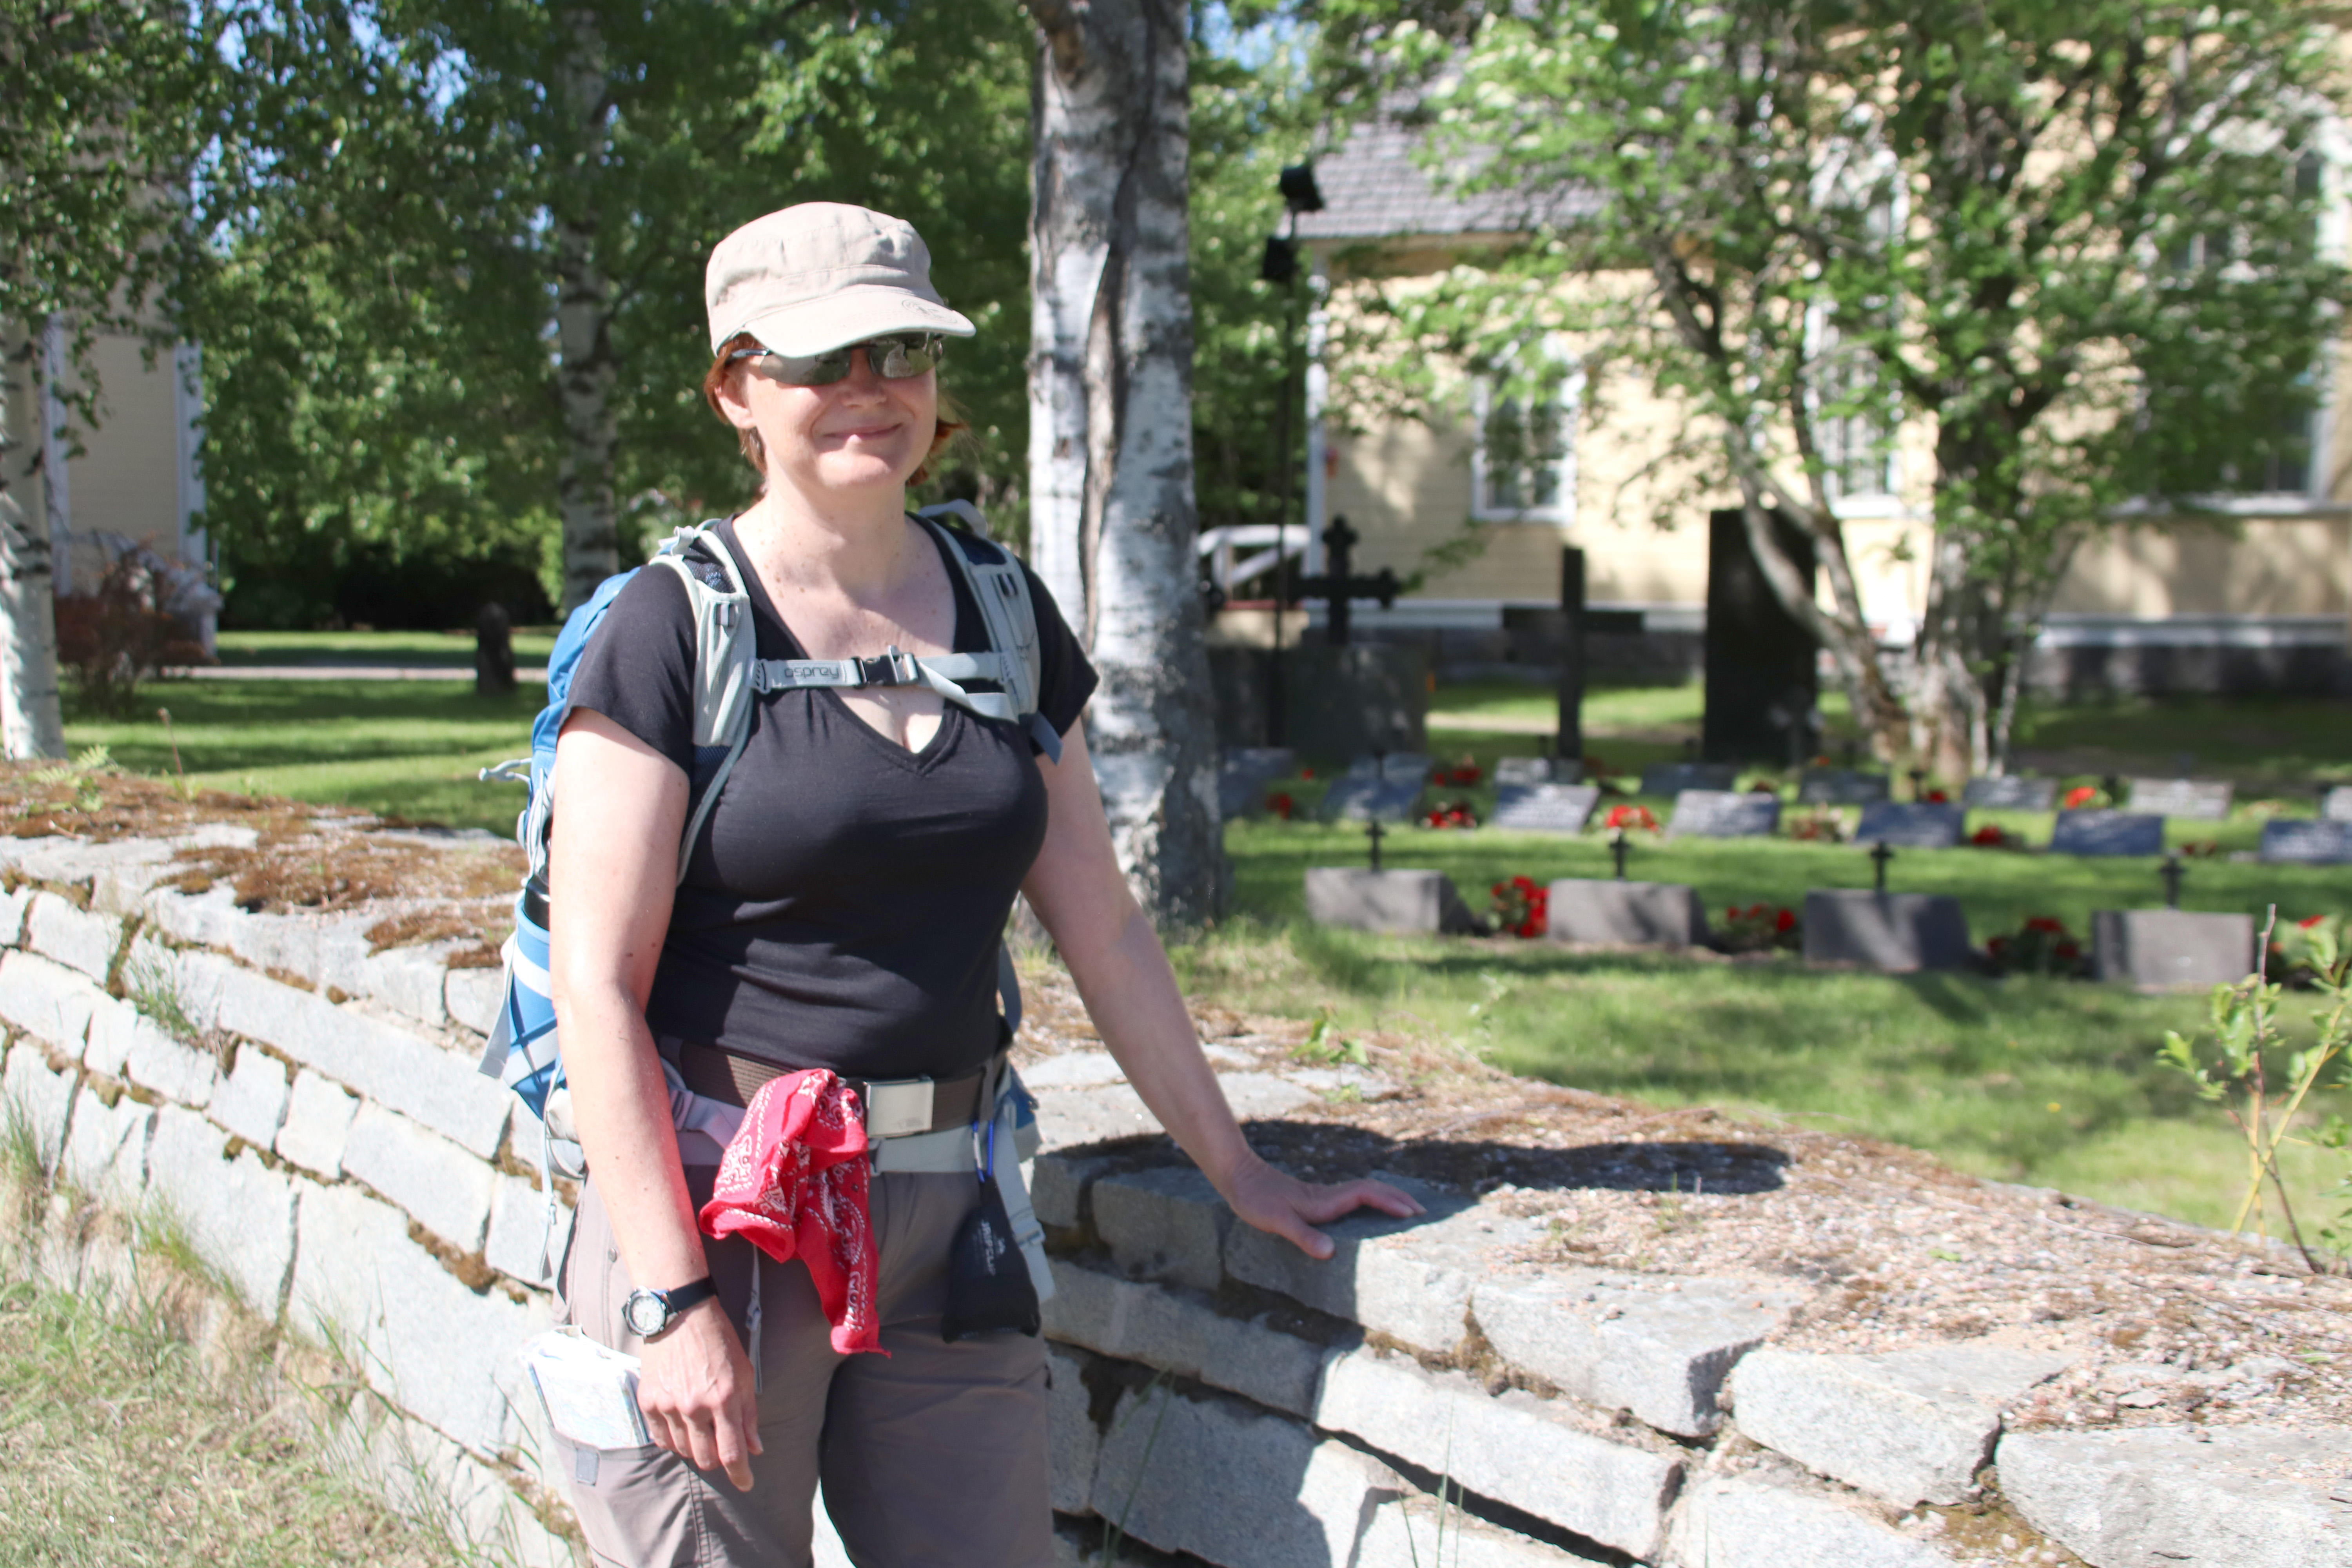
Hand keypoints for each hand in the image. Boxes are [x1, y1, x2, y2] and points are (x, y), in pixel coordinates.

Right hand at [634, 1298, 761, 1489]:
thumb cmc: (718, 1341)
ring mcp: (668, 1405)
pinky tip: (681, 1424)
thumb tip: (754, 1448)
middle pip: (706, 1457)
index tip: (746, 1484)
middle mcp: (695, 1406)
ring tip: (700, 1425)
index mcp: (724, 1398)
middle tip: (720, 1443)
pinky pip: (661, 1438)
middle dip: (717, 1458)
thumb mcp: (744, 1373)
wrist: (681, 1314)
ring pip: (683, 1450)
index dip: (740, 1475)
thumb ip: (748, 1414)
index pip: (732, 1453)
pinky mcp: (648, 1401)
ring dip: (695, 1446)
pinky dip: (673, 1439)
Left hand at [1217, 1151, 1423, 1259]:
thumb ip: (1303, 1236)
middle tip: (1422, 1213)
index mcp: (1325, 1201)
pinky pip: (1353, 1199)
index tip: (1411, 1213)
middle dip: (1398, 1198)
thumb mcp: (1277, 1221)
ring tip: (1407, 1210)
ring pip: (1364, 1193)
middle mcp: (1329, 1197)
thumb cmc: (1256, 1200)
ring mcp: (1323, 1198)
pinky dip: (1370, 1202)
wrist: (1239, 1178)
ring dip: (1387, 1198)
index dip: (1389, 1202)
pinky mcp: (1316, 1202)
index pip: (1366, 1196)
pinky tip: (1369, 1213)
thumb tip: (1330, 1253)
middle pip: (1371, 1191)